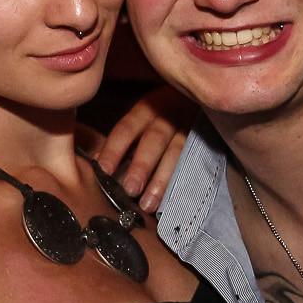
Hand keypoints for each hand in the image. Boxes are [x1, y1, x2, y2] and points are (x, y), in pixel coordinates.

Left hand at [86, 86, 196, 214]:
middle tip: (130, 189)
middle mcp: (169, 114)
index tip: (103, 169)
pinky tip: (174, 199)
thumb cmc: (163, 117)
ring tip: (148, 204)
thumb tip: (95, 159)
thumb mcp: (143, 119)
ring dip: (161, 180)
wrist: (207, 98)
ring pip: (176, 153)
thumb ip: (123, 140)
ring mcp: (190, 126)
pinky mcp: (206, 139)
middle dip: (141, 165)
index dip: (114, 148)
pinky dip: (182, 181)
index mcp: (147, 108)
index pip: (127, 128)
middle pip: (154, 139)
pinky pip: (194, 161)